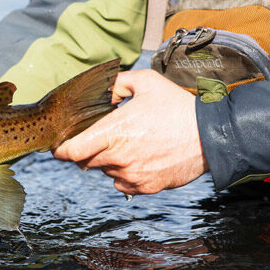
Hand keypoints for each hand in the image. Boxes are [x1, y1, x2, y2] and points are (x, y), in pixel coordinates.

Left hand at [51, 69, 207, 195]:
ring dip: (109, 161)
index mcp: (113, 132)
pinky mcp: (146, 187)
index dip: (62, 150)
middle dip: (89, 150)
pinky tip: (139, 158)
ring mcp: (132, 174)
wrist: (210, 135)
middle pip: (86, 162)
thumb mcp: (146, 82)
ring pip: (106, 171)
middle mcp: (119, 156)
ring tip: (129, 144)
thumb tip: (102, 91)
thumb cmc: (177, 106)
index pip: (72, 151)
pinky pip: (122, 183)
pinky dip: (124, 173)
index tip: (59, 147)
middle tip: (104, 137)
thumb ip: (117, 83)